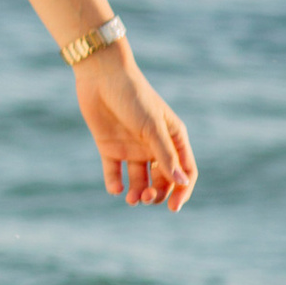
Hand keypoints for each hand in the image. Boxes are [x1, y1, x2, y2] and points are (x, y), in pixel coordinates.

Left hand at [74, 46, 196, 211]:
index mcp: (173, 138)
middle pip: (162, 180)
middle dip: (157, 194)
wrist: (101, 77)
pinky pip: (114, 172)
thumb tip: (182, 183)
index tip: (174, 207)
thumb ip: (165, 156)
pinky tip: (115, 189)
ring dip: (138, 193)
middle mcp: (154, 146)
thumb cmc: (134, 97)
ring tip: (132, 199)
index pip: (184, 171)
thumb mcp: (152, 128)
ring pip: (139, 179)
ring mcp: (132, 147)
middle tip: (147, 199)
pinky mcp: (109, 147)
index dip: (182, 190)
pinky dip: (115, 183)